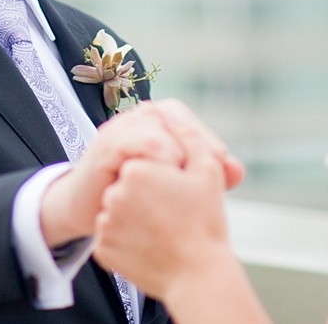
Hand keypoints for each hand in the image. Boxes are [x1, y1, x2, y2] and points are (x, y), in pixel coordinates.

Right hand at [39, 101, 243, 245]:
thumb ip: (206, 176)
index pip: (191, 123)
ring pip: (161, 130)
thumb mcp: (174, 186)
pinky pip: (138, 143)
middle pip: (179, 121)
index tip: (223, 176)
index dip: (209, 147)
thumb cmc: (134, 195)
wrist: (90, 211)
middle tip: (211, 179)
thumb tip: (237, 170)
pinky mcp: (106, 145)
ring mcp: (121, 127)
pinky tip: (162, 182)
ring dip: (177, 156)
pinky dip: (156, 159)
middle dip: (197, 150)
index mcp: (157, 121)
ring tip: (184, 182)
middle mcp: (139, 117)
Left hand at [91, 103, 243, 304]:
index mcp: (135, 170)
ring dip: (136, 218)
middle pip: (130, 187)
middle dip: (148, 197)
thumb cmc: (205, 222)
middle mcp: (113, 195)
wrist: (198, 277)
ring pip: (120, 212)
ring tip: (163, 233)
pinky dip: (128, 241)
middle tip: (173, 216)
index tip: (178, 196)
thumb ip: (188, 135)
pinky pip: (114, 238)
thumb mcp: (207, 170)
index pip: (143, 164)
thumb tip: (170, 111)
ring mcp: (106, 225)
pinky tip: (150, 247)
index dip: (163, 179)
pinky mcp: (103, 251)